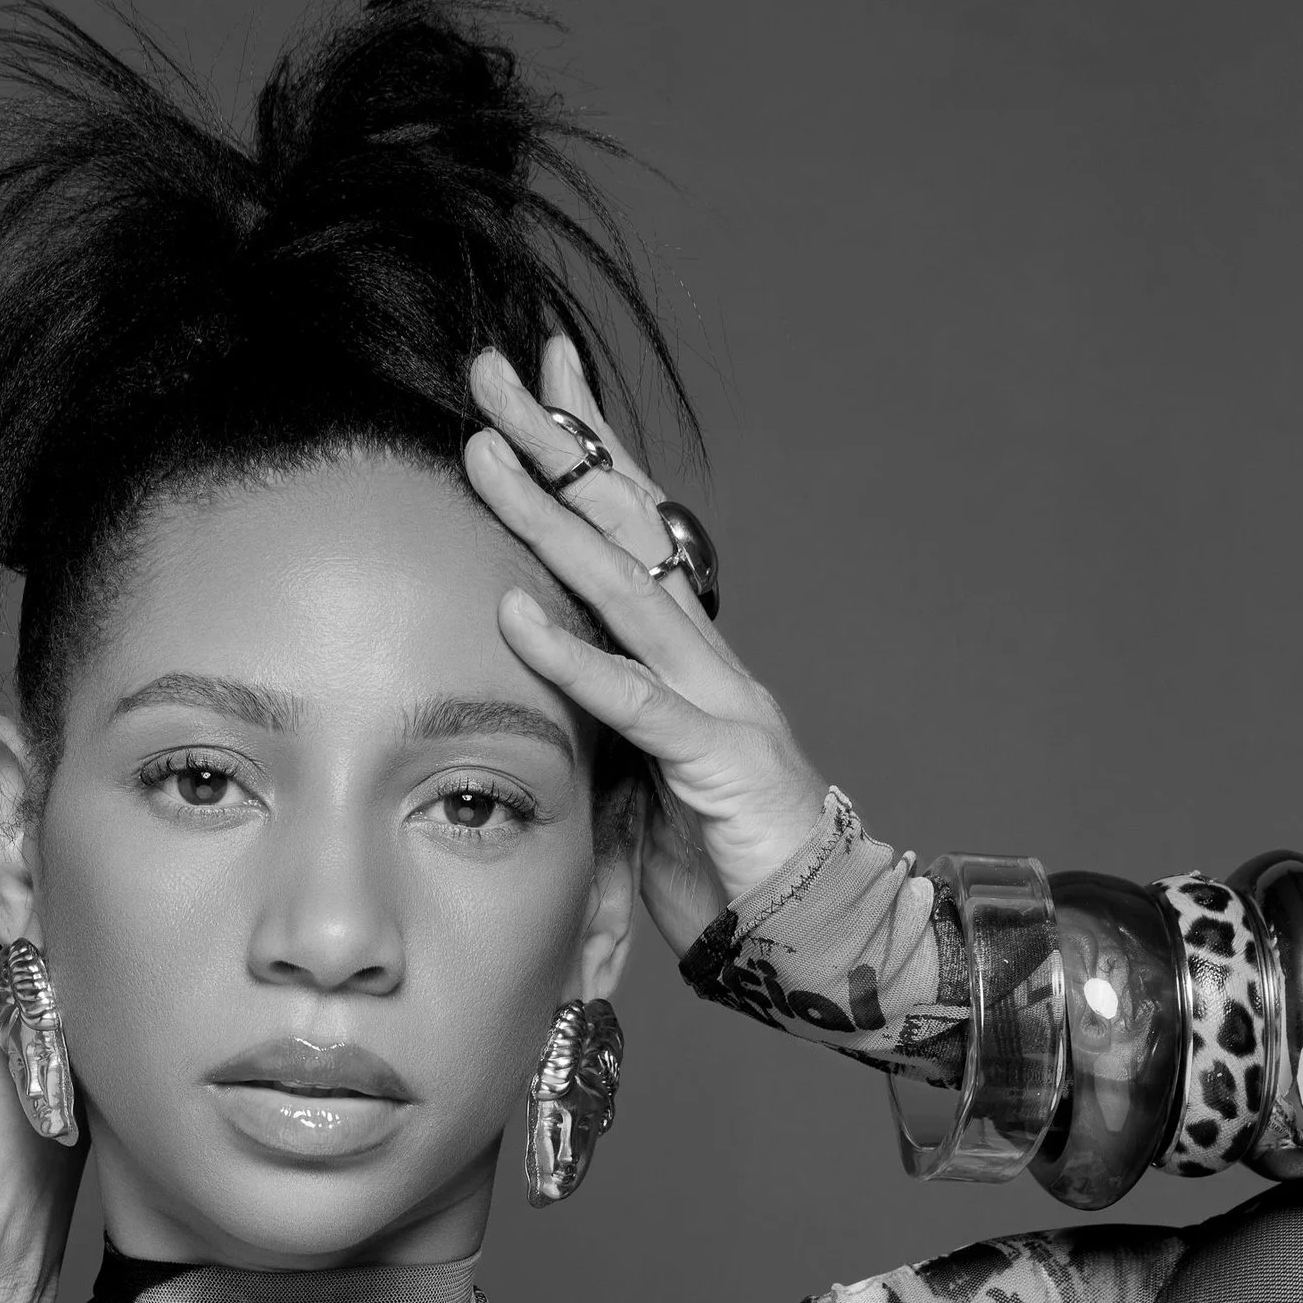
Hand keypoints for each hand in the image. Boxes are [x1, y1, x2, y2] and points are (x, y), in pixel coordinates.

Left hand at [462, 338, 828, 955]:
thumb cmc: (727, 864)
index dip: (583, 454)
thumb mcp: (643, 782)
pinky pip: (635, 699)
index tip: (530, 387)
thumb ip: (601, 727)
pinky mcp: (716, 760)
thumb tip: (539, 694)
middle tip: (492, 371)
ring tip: (487, 456)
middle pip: (624, 526)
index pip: (630, 531)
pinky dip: (574, 656)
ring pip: (621, 588)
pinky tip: (518, 612)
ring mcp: (717, 700)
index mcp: (689, 656)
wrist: (815, 931)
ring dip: (548, 518)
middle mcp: (705, 657)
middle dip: (557, 444)